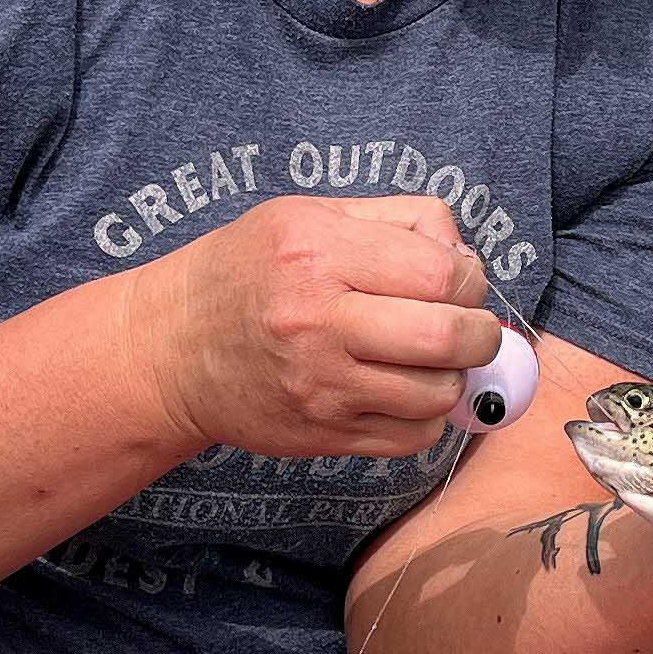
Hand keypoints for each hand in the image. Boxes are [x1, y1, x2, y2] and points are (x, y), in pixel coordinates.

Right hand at [142, 195, 496, 459]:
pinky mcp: (322, 434)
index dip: (469, 279)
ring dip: (453, 377)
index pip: (439, 273)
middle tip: (470, 327)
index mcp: (318, 252)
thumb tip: (467, 258)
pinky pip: (412, 437)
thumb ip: (397, 220)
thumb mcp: (310, 215)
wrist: (172, 350)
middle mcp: (317, 321)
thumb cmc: (248, 272)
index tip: (460, 283)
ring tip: (431, 360)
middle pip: (448, 336)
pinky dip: (426, 417)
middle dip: (480, 332)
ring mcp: (320, 386)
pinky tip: (405, 393)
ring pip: (437, 394)